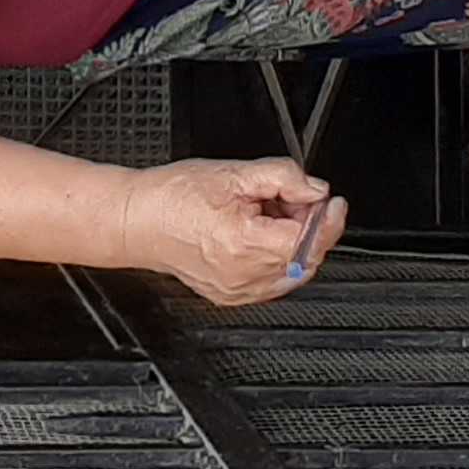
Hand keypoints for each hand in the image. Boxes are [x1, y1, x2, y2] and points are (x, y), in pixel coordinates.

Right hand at [115, 158, 345, 307]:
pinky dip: (277, 257)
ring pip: (292, 270)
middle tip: (291, 197)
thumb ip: (283, 177)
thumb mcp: (233, 172)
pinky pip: (272, 280)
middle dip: (309, 224)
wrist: (137, 220)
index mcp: (245, 244)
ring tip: (266, 213)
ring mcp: (238, 290)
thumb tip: (315, 189)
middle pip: (304, 256)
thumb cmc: (173, 197)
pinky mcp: (231, 295)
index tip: (332, 202)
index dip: (327, 219)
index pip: (308, 240)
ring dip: (294, 241)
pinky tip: (258, 234)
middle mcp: (244, 275)